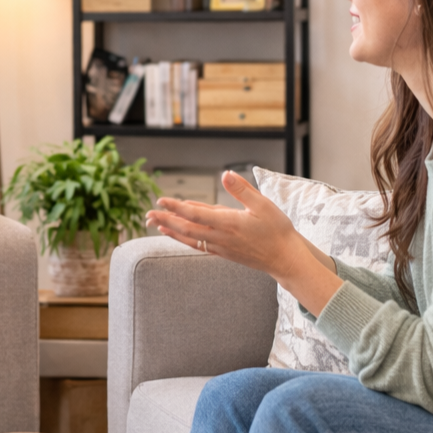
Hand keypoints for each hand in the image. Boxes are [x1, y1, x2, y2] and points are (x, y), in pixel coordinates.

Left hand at [145, 171, 342, 316]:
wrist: (284, 258)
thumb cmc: (277, 230)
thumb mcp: (263, 205)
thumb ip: (242, 190)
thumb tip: (225, 174)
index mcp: (229, 223)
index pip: (196, 214)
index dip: (176, 207)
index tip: (161, 200)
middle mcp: (220, 237)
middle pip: (186, 228)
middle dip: (166, 220)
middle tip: (147, 213)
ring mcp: (220, 247)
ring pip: (189, 238)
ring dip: (170, 230)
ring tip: (153, 224)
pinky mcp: (222, 253)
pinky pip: (197, 245)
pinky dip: (183, 239)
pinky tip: (175, 234)